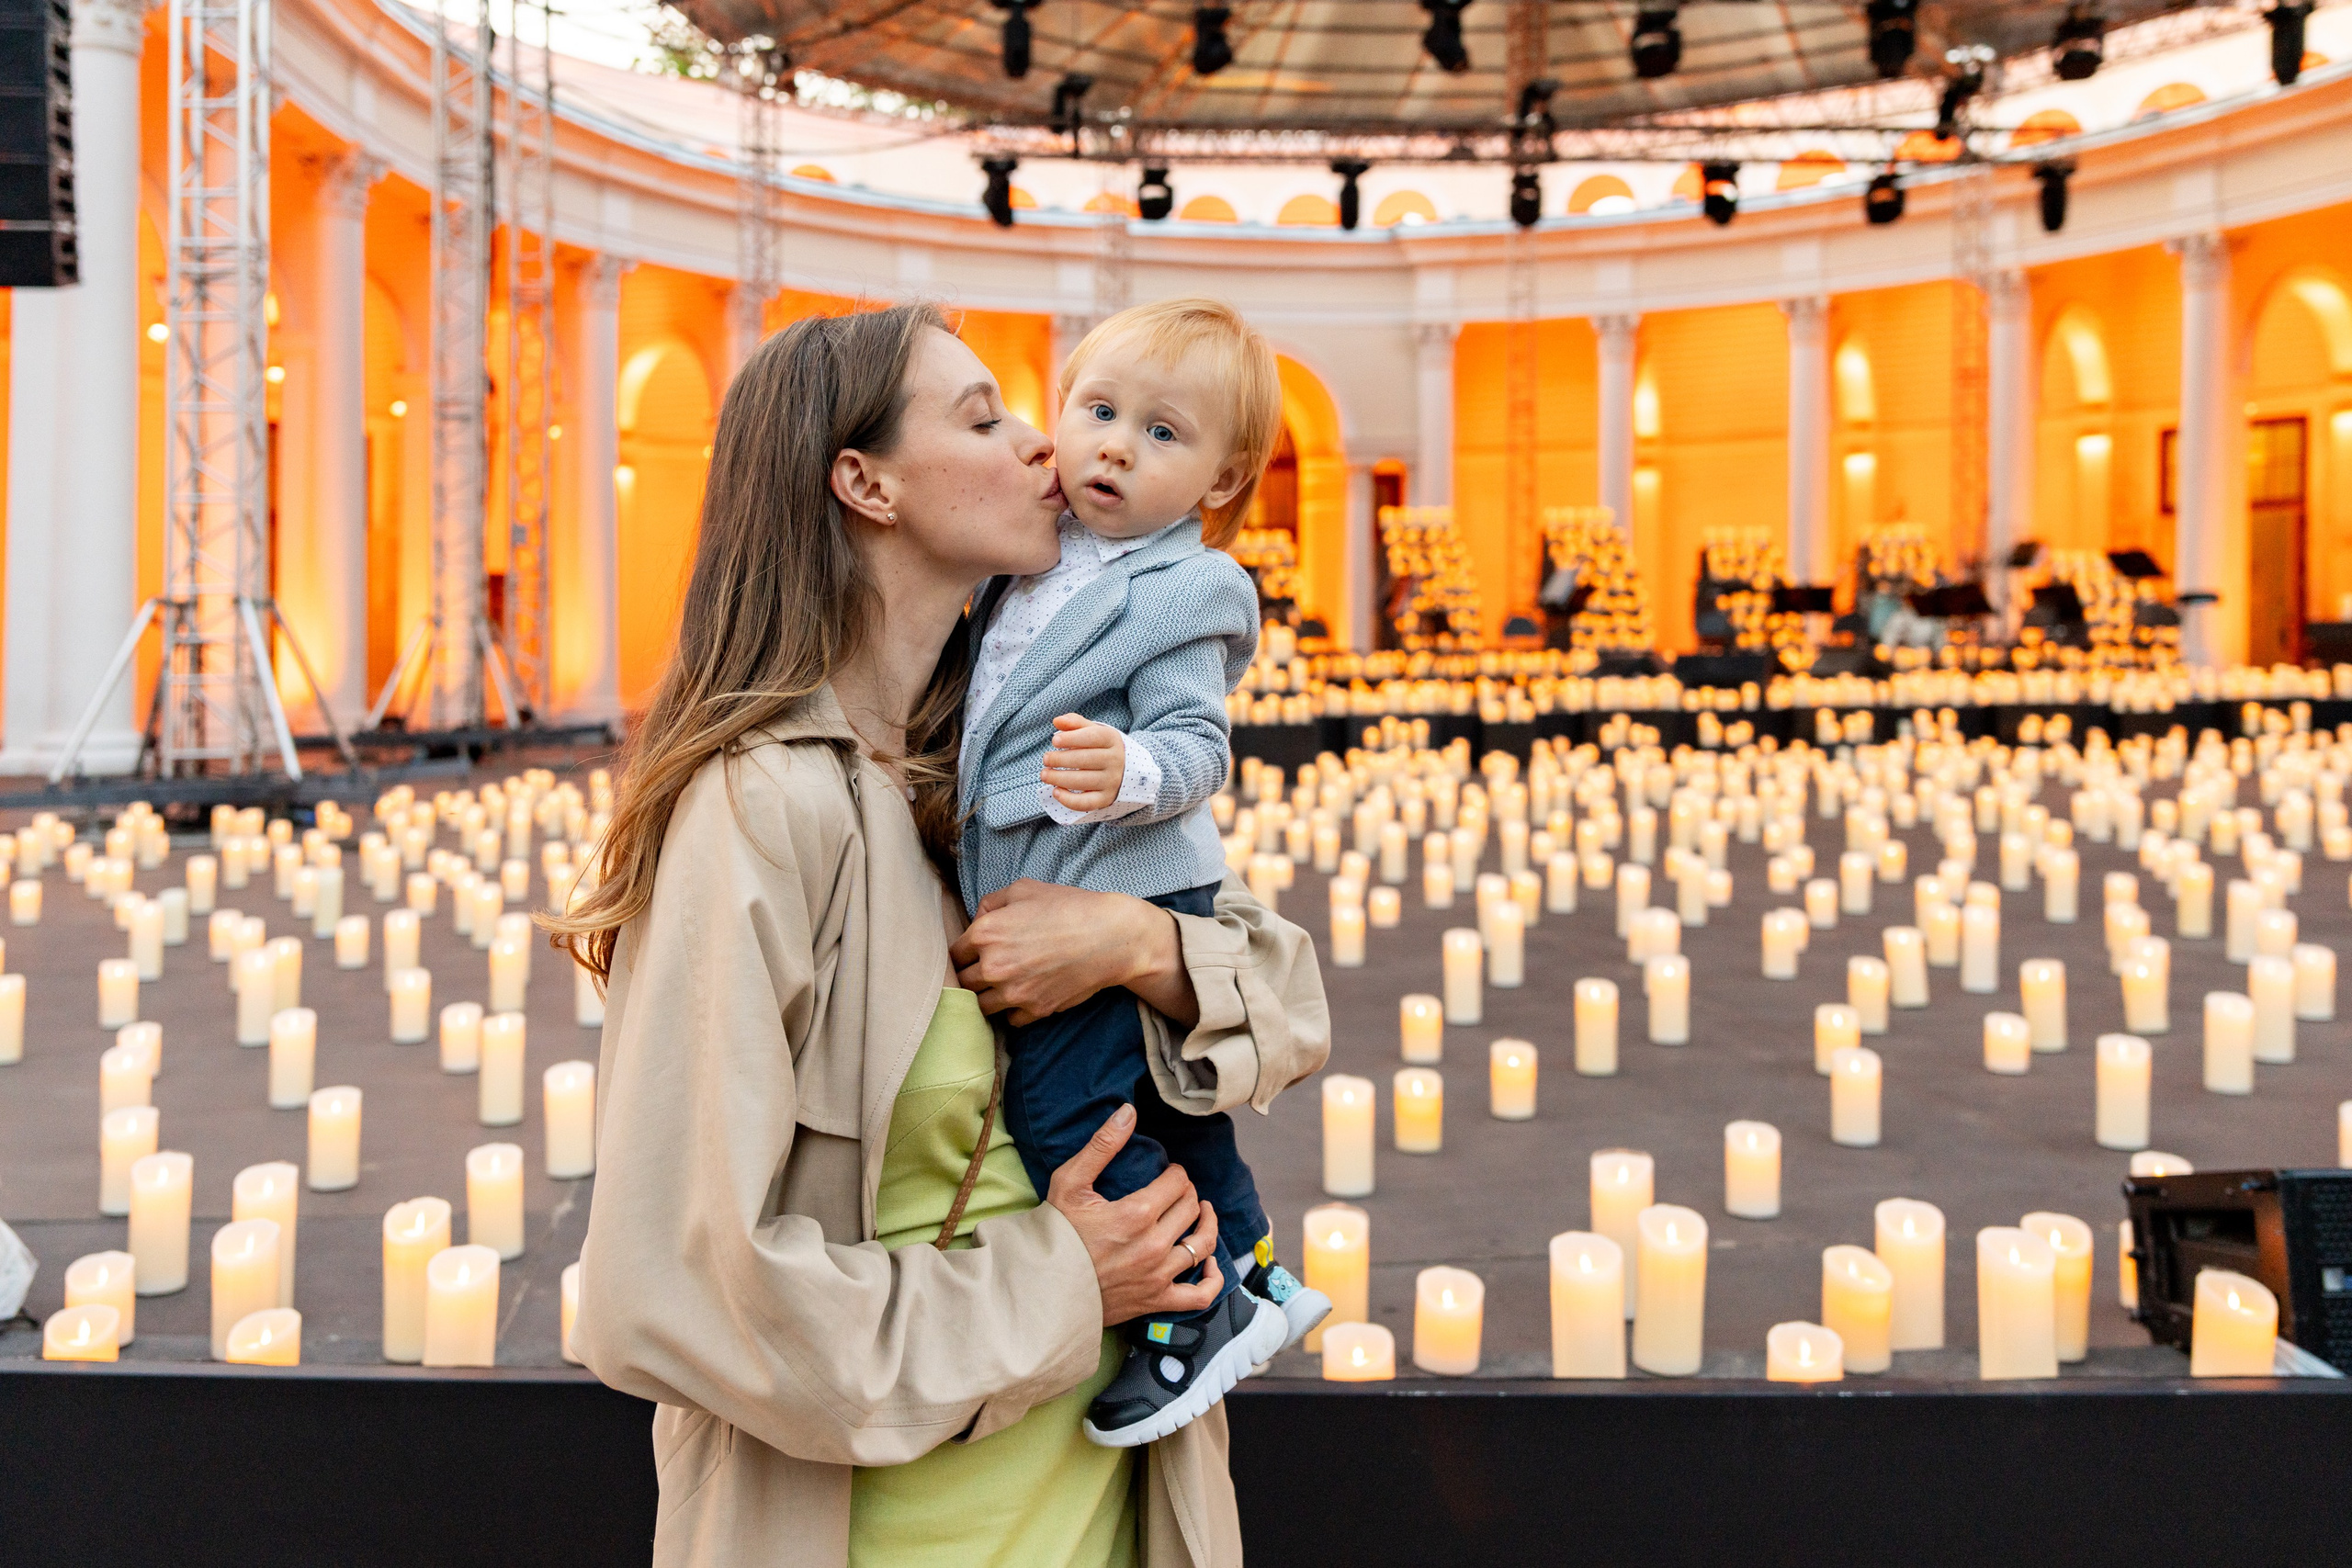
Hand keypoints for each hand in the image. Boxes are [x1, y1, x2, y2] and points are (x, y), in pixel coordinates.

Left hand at [952, 880, 1197, 1026]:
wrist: (1110, 936)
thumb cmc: (1068, 907)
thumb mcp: (1024, 889)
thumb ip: (991, 903)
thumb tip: (977, 920)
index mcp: (986, 934)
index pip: (954, 954)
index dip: (964, 952)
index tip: (974, 953)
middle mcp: (993, 967)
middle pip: (963, 983)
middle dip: (972, 976)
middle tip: (988, 969)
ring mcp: (1014, 993)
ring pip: (981, 1007)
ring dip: (989, 997)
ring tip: (1003, 986)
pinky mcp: (1035, 1010)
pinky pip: (1009, 1020)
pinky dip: (1013, 1011)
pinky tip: (1024, 996)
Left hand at [1041, 714, 1122, 812]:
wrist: (1124, 770)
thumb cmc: (1100, 747)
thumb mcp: (1092, 731)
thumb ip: (1075, 723)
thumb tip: (1057, 721)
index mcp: (1112, 740)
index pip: (1092, 737)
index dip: (1072, 739)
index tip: (1054, 741)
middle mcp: (1115, 760)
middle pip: (1085, 759)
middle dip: (1061, 759)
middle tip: (1046, 759)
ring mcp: (1112, 781)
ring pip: (1083, 781)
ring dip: (1059, 778)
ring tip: (1044, 774)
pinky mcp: (1106, 799)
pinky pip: (1087, 802)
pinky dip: (1069, 800)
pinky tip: (1056, 792)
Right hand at [1047, 1105, 1223, 1325]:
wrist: (1042, 1287)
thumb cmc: (1055, 1233)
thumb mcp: (1070, 1182)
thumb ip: (1102, 1145)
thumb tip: (1129, 1112)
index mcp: (1136, 1213)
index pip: (1177, 1182)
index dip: (1176, 1172)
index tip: (1168, 1172)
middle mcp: (1154, 1245)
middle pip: (1191, 1208)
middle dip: (1188, 1193)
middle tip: (1178, 1190)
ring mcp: (1158, 1276)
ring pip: (1202, 1245)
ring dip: (1207, 1224)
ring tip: (1202, 1212)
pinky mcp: (1156, 1301)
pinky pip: (1200, 1295)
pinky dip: (1212, 1278)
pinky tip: (1209, 1262)